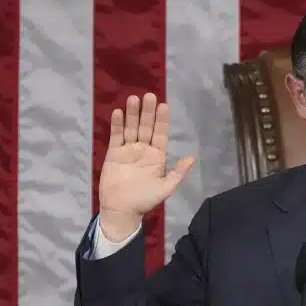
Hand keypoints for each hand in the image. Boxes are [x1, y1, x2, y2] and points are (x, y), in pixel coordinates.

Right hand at [99, 93, 193, 240]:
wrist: (122, 210)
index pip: (160, 134)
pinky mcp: (114, 153)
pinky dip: (117, 125)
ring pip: (131, 128)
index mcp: (157, 156)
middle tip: (149, 96)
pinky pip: (116, 136)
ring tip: (134, 98)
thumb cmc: (145, 200)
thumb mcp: (165, 187)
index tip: (164, 106)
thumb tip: (191, 157)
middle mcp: (143, 150)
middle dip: (148, 112)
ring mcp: (128, 150)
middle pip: (146, 127)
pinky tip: (118, 112)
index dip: (162, 120)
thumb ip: (177, 172)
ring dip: (133, 114)